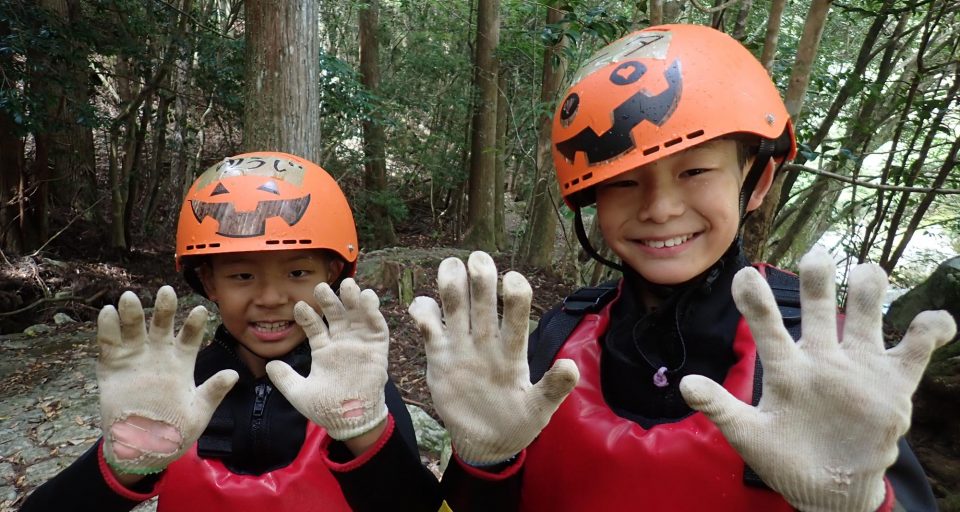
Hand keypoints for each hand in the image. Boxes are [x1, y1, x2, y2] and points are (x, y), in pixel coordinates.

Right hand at [97, 286, 237, 473]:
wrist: (144, 449)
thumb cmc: (176, 430)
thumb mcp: (198, 412)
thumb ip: (213, 392)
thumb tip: (233, 374)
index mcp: (182, 362)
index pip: (190, 337)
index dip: (195, 325)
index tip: (202, 310)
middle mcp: (159, 355)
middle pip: (162, 326)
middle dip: (164, 309)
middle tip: (167, 291)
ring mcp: (135, 359)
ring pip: (134, 330)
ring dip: (132, 313)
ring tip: (130, 297)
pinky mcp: (112, 368)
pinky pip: (109, 345)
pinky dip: (107, 328)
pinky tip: (107, 312)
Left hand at [266, 278, 388, 440]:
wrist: (350, 421)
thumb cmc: (326, 408)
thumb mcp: (299, 393)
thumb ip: (285, 378)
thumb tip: (269, 365)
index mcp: (324, 350)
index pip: (314, 326)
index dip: (307, 316)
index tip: (298, 306)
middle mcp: (342, 342)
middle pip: (336, 315)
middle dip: (329, 300)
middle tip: (321, 286)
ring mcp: (360, 344)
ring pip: (357, 315)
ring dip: (353, 299)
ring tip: (348, 284)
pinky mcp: (377, 348)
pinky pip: (377, 326)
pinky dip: (373, 311)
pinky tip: (367, 298)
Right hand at [409, 251, 578, 464]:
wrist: (486, 440)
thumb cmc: (517, 422)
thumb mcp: (538, 409)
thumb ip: (553, 388)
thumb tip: (570, 366)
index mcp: (512, 351)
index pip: (516, 316)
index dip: (515, 297)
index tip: (513, 279)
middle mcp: (487, 341)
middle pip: (484, 303)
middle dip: (482, 279)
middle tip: (479, 258)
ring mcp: (462, 346)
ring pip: (456, 308)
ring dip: (452, 285)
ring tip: (451, 265)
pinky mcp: (438, 356)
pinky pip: (429, 328)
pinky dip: (423, 313)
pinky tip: (422, 307)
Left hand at [680, 247, 955, 511]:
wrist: (828, 487)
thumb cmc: (784, 456)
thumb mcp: (748, 434)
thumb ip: (720, 408)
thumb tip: (684, 385)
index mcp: (786, 368)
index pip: (768, 327)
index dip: (757, 301)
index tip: (745, 274)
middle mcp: (821, 358)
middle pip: (819, 308)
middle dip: (818, 281)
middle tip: (815, 257)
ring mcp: (858, 367)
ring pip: (866, 316)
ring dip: (869, 293)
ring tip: (868, 271)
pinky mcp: (893, 384)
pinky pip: (915, 350)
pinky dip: (929, 332)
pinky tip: (936, 321)